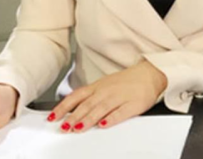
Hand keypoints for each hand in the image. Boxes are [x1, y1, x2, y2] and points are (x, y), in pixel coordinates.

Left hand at [50, 60, 166, 133]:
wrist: (149, 74)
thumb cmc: (126, 81)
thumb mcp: (105, 85)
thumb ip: (90, 96)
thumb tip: (71, 108)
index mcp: (98, 86)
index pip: (77, 96)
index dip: (64, 106)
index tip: (53, 117)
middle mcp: (106, 91)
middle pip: (87, 104)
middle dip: (74, 116)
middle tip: (64, 127)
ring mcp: (119, 97)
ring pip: (101, 108)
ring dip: (88, 119)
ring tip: (78, 128)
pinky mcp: (133, 104)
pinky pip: (121, 112)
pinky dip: (111, 119)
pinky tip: (104, 125)